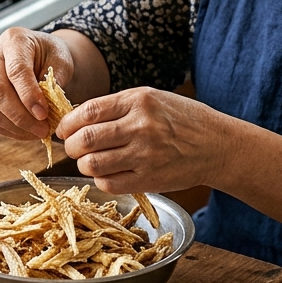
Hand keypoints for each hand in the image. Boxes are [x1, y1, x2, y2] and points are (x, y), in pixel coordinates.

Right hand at [0, 27, 73, 140]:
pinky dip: (10, 130)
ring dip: (16, 127)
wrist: (40, 54)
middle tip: (44, 129)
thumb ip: (55, 80)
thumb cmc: (51, 55)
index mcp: (13, 40)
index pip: (16, 70)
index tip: (44, 114)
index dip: (29, 95)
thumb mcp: (61, 60)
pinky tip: (28, 132)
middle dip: (21, 116)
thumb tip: (45, 107)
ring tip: (39, 132)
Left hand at [56, 88, 234, 194]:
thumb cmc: (182, 119)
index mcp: (139, 101)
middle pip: (86, 139)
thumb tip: (76, 120)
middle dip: (71, 146)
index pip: (88, 111)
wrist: (218, 146)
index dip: (68, 123)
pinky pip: (110, 183)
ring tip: (90, 161)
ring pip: (93, 164)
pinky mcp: (150, 179)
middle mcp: (141, 126)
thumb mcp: (152, 99)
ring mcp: (145, 155)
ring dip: (84, 164)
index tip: (63, 129)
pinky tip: (108, 172)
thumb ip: (117, 107)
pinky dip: (101, 179)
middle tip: (73, 147)